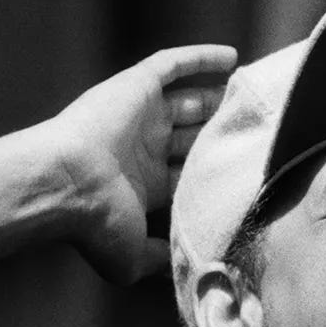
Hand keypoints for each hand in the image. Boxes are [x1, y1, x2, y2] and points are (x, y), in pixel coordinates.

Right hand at [41, 44, 237, 283]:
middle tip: (260, 126)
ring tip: (254, 94)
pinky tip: (232, 58)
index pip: (191, 171)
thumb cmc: (96, 224)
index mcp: (145, 184)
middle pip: (194, 134)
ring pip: (189, 99)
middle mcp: (144, 147)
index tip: (255, 167)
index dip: (219, 168)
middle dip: (222, 130)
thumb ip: (165, 259)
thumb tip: (194, 269)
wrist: (65, 185)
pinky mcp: (135, 86)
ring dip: (218, 96)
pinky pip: (171, 65)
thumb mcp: (135, 256)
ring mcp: (139, 115)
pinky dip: (200, 59)